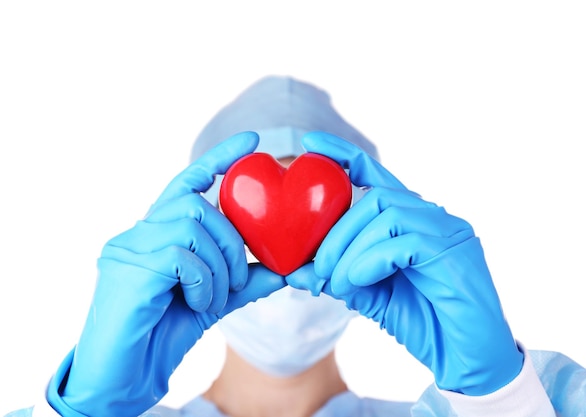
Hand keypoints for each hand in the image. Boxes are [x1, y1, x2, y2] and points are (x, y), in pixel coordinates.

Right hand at [47, 131, 285, 416]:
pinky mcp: (127, 266)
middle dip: (231, 241)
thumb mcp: (212, 301)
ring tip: (214, 297)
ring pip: (192, 226)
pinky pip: (182, 255)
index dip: (220, 159)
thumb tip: (285, 269)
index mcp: (157, 233)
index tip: (253, 142)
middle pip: (197, 205)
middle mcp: (138, 232)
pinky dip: (203, 280)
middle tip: (237, 278)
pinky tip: (197, 303)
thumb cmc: (162, 334)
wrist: (125, 376)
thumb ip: (244, 281)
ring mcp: (128, 247)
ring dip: (219, 265)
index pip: (188, 182)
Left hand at [287, 131, 522, 394]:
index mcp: (413, 221)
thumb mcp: (371, 297)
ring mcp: (448, 230)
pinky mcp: (456, 250)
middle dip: (335, 233)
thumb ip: (340, 277)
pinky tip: (358, 282)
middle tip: (317, 270)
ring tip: (336, 284)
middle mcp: (433, 217)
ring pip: (387, 214)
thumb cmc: (424, 324)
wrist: (468, 360)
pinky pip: (403, 240)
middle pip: (374, 199)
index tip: (309, 145)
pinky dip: (371, 260)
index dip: (343, 156)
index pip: (376, 176)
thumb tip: (294, 269)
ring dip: (350, 250)